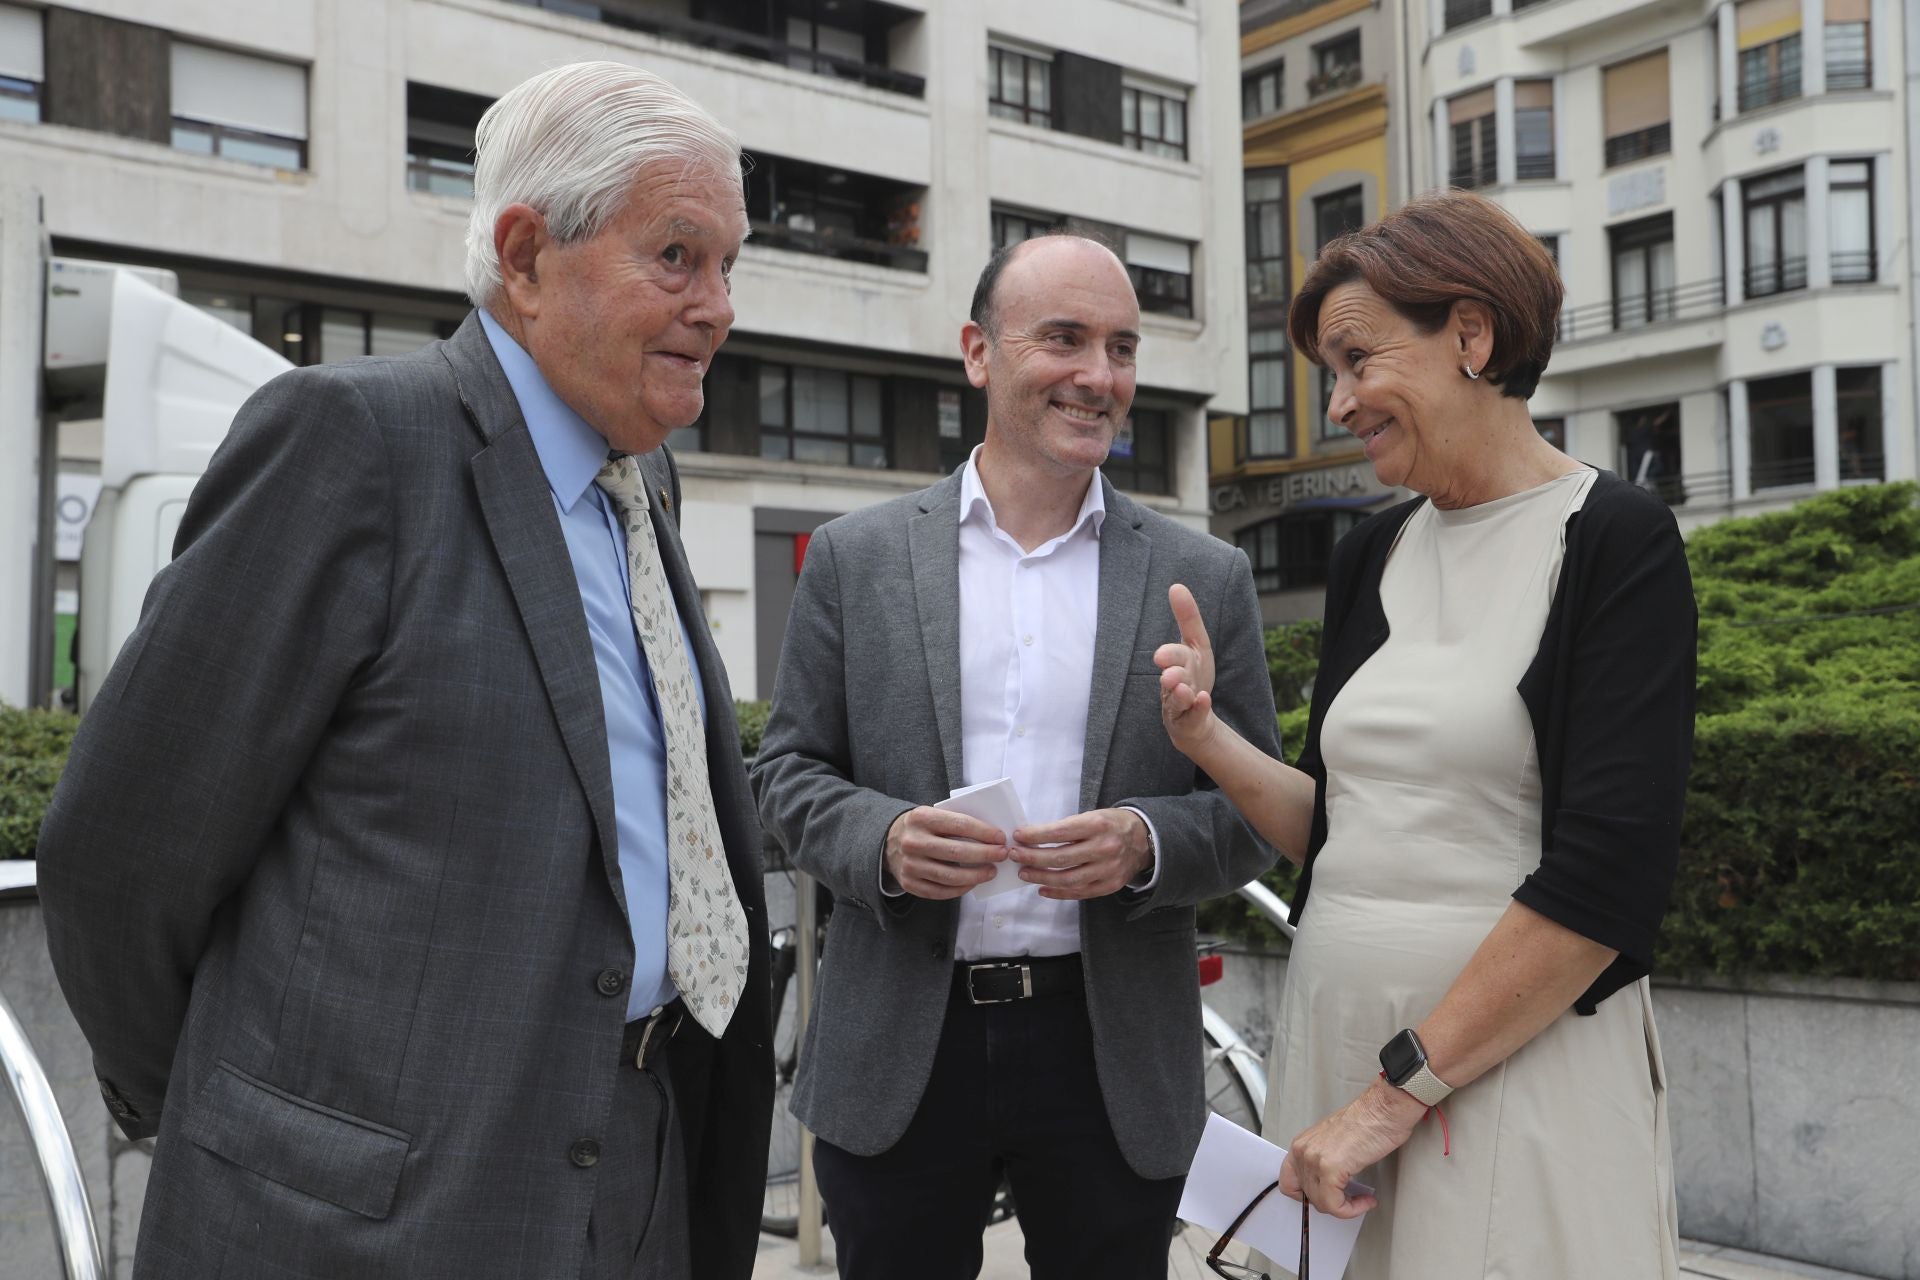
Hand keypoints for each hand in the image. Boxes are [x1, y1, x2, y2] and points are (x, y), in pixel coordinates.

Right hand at [884, 807, 1006, 899]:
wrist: (889, 842)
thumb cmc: (923, 828)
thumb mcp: (933, 815)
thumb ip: (956, 822)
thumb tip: (991, 836)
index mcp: (921, 818)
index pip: (959, 824)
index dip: (984, 832)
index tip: (1001, 838)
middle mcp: (913, 842)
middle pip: (956, 852)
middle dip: (985, 854)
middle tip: (1002, 855)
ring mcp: (910, 865)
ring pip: (950, 876)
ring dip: (976, 875)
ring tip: (991, 871)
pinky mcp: (909, 883)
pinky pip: (940, 891)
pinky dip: (960, 889)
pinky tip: (973, 883)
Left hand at [1009, 809, 1152, 899]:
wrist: (1144, 839)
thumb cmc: (1111, 825)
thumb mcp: (1092, 816)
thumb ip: (1066, 828)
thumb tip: (1032, 838)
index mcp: (1097, 825)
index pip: (1059, 832)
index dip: (1035, 836)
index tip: (1018, 836)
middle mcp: (1104, 848)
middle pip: (1060, 858)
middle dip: (1033, 858)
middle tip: (1015, 856)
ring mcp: (1108, 869)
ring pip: (1068, 879)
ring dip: (1041, 877)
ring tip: (1024, 873)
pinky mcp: (1110, 885)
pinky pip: (1079, 893)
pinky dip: (1058, 893)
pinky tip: (1043, 888)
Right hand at [1154, 583, 1217, 757]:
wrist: (1193, 721)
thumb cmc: (1193, 677)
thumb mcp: (1196, 645)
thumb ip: (1187, 618)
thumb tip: (1175, 586)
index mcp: (1179, 662)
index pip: (1175, 654)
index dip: (1170, 653)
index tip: (1161, 652)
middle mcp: (1176, 683)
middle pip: (1173, 676)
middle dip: (1171, 670)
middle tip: (1166, 668)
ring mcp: (1180, 705)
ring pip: (1177, 699)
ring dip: (1179, 692)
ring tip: (1183, 687)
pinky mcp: (1188, 722)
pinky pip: (1193, 717)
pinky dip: (1198, 708)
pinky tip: (1204, 700)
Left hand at [1278, 1079, 1427, 1218]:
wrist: (1383, 1109)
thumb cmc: (1368, 1120)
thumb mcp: (1334, 1142)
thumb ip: (1323, 1161)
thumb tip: (1326, 1186)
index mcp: (1302, 1144)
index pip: (1289, 1183)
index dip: (1308, 1197)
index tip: (1326, 1199)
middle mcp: (1303, 1151)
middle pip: (1307, 1196)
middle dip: (1332, 1202)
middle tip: (1351, 1198)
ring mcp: (1314, 1160)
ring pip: (1322, 1203)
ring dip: (1346, 1207)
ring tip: (1362, 1199)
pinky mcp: (1330, 1169)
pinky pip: (1335, 1205)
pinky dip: (1352, 1209)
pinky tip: (1366, 1200)